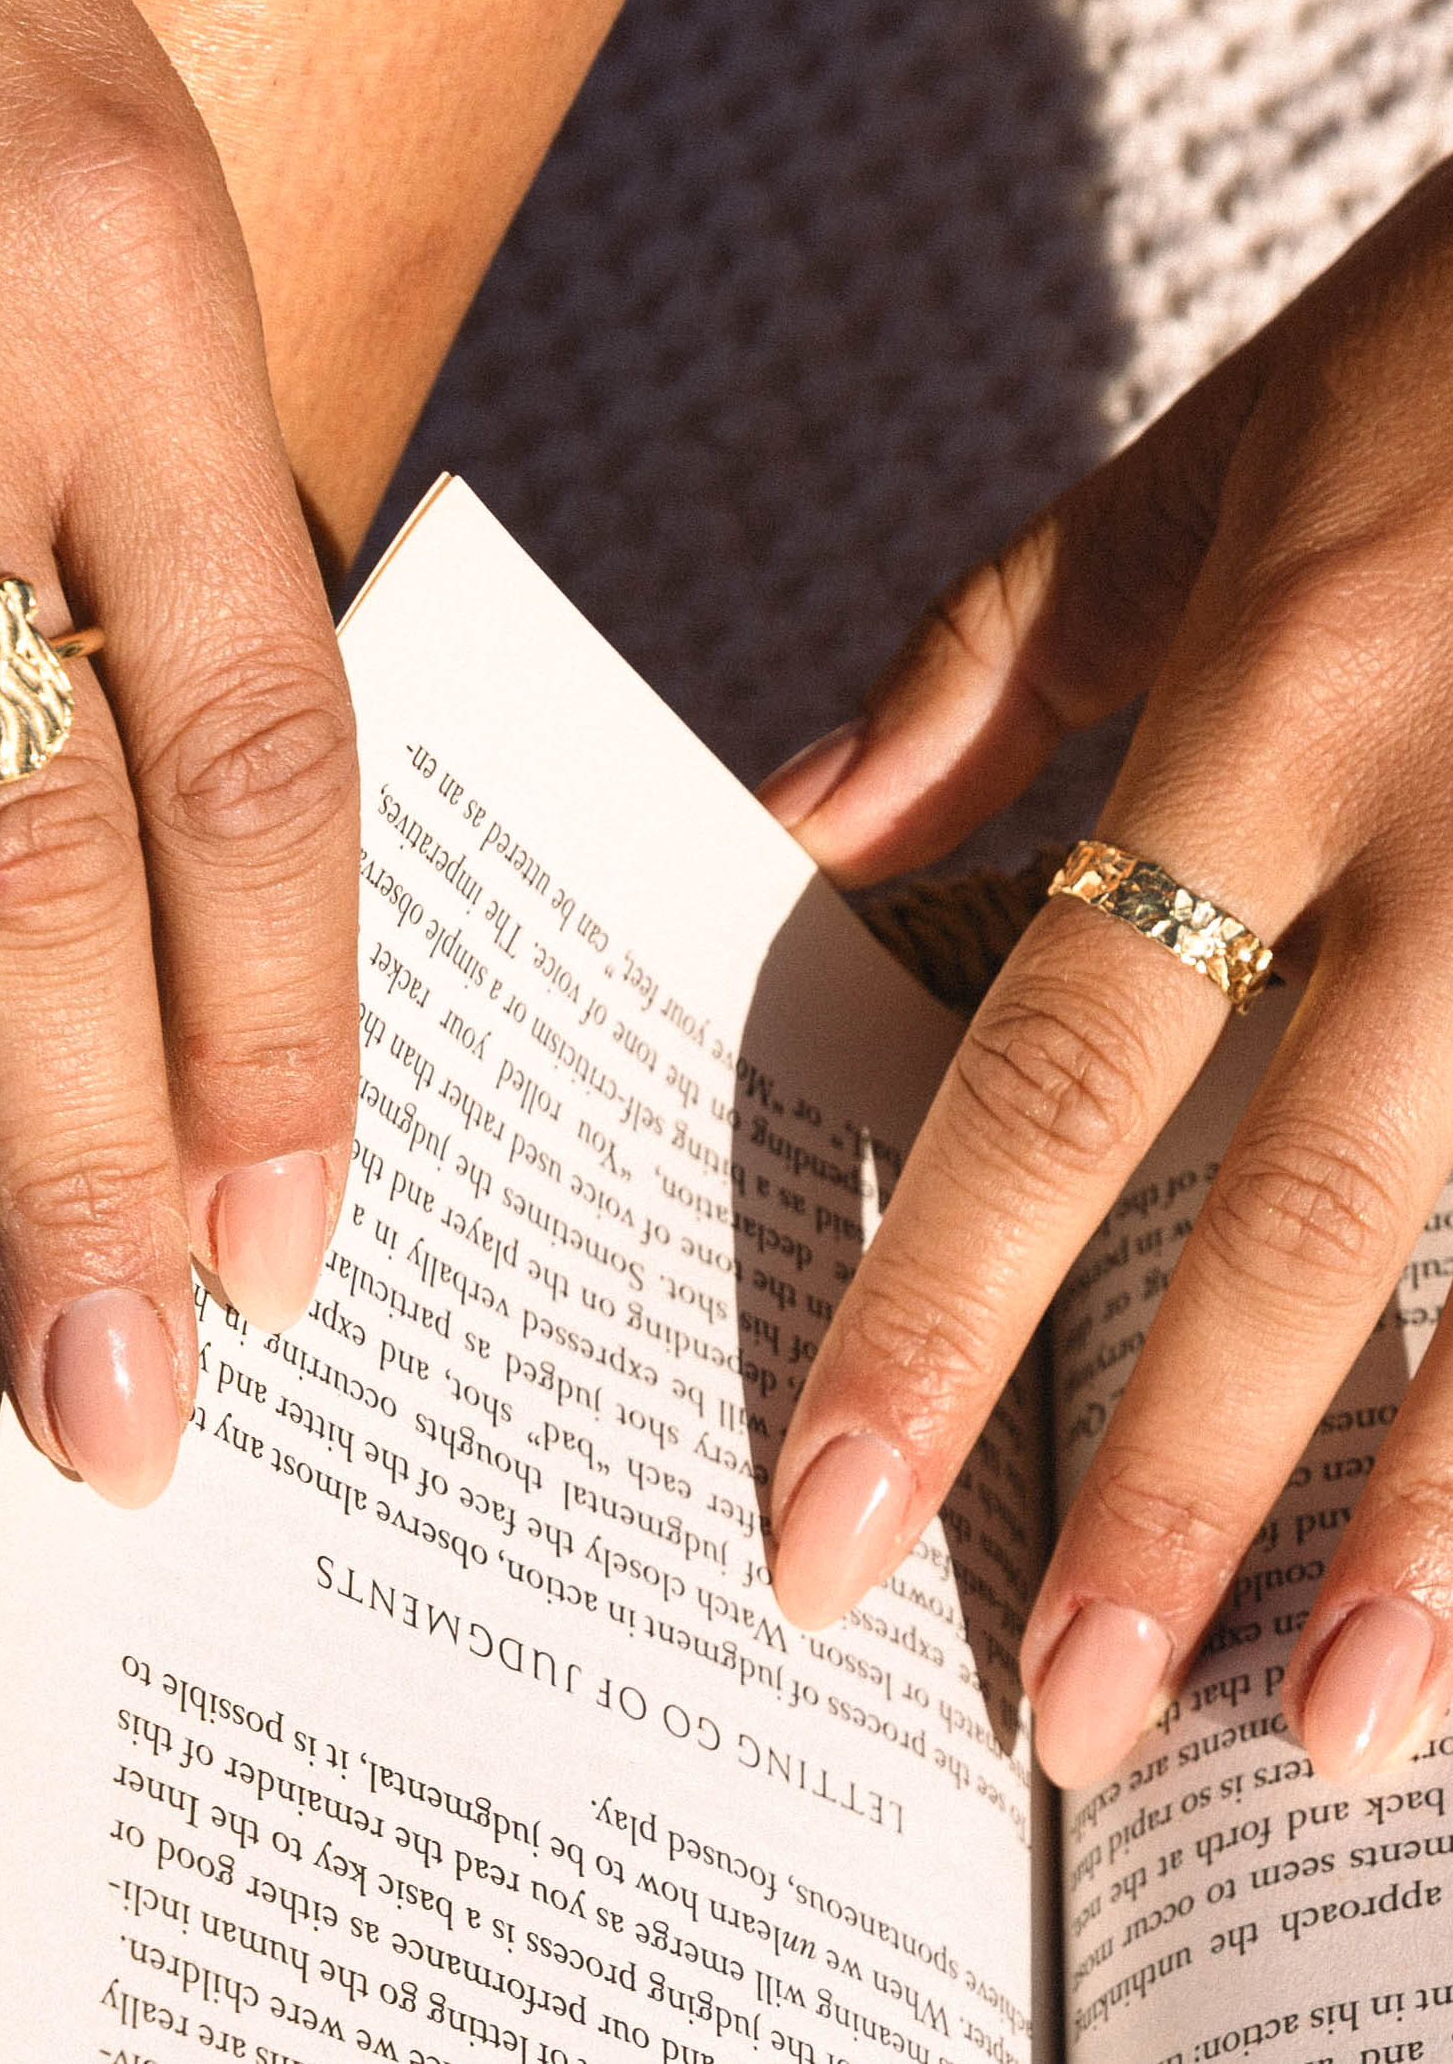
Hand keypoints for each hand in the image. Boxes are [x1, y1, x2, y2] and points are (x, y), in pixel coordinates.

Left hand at [760, 157, 1452, 1784]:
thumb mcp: (1214, 456)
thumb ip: (1002, 660)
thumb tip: (799, 837)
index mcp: (1290, 690)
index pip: (1066, 1058)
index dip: (942, 1304)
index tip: (823, 1515)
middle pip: (1296, 1205)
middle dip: (1165, 1480)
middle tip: (1047, 1727)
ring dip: (1432, 1515)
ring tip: (1319, 1734)